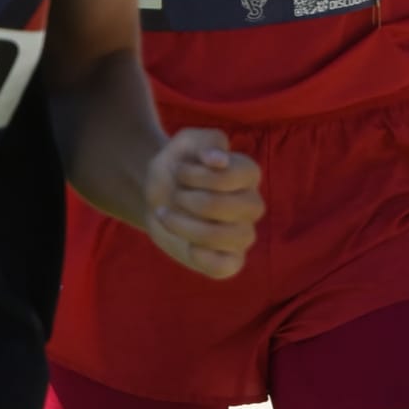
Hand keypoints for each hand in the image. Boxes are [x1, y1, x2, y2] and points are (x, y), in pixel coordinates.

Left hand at [144, 126, 263, 279]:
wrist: (157, 195)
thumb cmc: (177, 167)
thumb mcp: (186, 142)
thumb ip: (206, 141)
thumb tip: (219, 159)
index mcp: (247, 174)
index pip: (240, 174)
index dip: (202, 174)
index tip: (179, 171)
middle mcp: (251, 205)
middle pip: (233, 207)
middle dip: (192, 200)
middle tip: (175, 195)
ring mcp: (242, 234)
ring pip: (228, 237)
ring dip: (188, 226)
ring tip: (167, 216)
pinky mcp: (229, 260)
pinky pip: (226, 267)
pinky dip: (204, 258)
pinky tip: (188, 246)